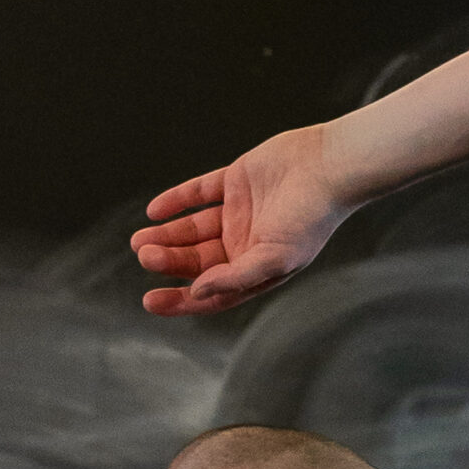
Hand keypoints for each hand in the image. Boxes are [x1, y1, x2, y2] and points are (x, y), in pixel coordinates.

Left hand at [130, 124, 350, 315]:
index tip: (150, 301)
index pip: (211, 292)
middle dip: (169, 261)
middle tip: (145, 256)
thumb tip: (197, 292)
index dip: (180, 300)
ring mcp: (239, 213)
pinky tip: (155, 210)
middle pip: (197, 260)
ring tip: (140, 240)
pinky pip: (198, 194)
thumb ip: (235, 278)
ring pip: (193, 229)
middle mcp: (244, 244)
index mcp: (255, 269)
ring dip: (166, 236)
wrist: (329, 167)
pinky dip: (176, 201)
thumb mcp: (274, 259)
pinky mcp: (235, 182)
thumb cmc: (311, 219)